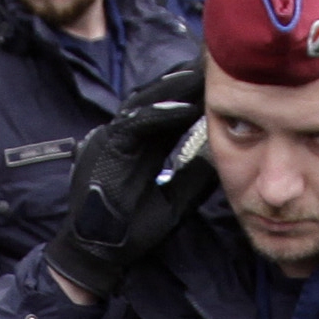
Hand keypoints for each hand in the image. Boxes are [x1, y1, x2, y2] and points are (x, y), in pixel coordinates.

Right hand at [48, 62, 215, 299]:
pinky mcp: (106, 150)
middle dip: (184, 82)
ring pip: (145, 104)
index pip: (169, 113)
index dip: (192, 97)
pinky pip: (134, 124)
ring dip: (174, 89)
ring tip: (202, 74)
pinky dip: (159, 114)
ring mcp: (112, 141)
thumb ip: (194, 178)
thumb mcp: (173, 201)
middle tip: (213, 64)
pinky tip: (184, 105)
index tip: (219, 83)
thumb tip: (221, 158)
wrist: (97, 254)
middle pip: (157, 100)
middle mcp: (124, 139)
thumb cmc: (130, 233)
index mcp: (140, 149)